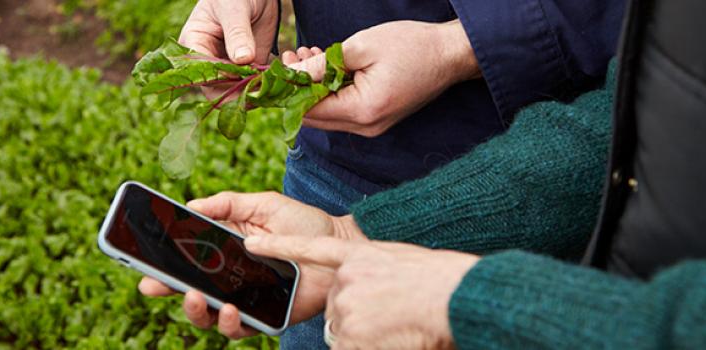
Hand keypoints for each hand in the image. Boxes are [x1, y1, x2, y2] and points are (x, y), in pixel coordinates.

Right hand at [139, 192, 366, 338]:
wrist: (339, 242)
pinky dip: (231, 323)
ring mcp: (245, 298)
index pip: (185, 258)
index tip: (140, 261)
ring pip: (209, 315)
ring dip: (195, 310)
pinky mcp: (265, 316)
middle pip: (188, 289)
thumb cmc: (303, 223)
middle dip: (167, 289)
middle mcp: (229, 276)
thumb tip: (192, 205)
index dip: (161, 262)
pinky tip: (231, 310)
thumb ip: (229, 203)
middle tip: (154, 285)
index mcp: (223, 249)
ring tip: (196, 297)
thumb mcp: (264, 204)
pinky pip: (240, 328)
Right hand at [178, 0, 278, 97]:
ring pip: (236, 91)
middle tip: (259, 93)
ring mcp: (229, 66)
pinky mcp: (248, 68)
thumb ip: (237, 33)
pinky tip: (276, 86)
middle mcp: (209, 59)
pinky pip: (254, 85)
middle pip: (216, 89)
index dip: (221, 81)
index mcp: (195, 44)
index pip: (202, 72)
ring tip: (270, 89)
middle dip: (237, 93)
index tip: (243, 80)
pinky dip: (264, 87)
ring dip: (253, 93)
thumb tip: (242, 59)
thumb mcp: (234, 9)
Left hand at [245, 235, 479, 348]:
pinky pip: (348, 348)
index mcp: (358, 256)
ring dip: (365, 336)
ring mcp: (344, 306)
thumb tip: (358, 296)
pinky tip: (390, 338)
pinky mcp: (348, 334)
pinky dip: (367, 347)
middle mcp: (345, 279)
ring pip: (343, 332)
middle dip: (357, 318)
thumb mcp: (398, 264)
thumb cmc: (437, 281)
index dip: (279, 247)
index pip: (310, 249)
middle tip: (389, 316)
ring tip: (395, 326)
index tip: (252, 244)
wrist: (453, 296)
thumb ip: (371, 274)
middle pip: (336, 308)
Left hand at [284, 20, 479, 136]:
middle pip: (315, 117)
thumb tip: (291, 75)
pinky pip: (343, 109)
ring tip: (308, 55)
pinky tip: (326, 66)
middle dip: (298, 88)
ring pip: (328, 113)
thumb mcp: (361, 47)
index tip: (277, 67)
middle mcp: (366, 127)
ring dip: (313, 87)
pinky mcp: (377, 119)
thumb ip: (322, 65)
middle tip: (291, 57)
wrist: (450, 55)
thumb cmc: (412, 46)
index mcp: (363, 111)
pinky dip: (330, 90)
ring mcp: (372, 126)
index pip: (309, 111)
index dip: (287, 91)